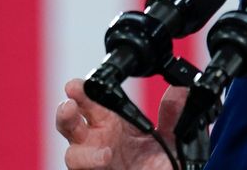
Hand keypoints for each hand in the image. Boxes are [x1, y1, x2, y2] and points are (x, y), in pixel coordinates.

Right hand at [55, 78, 186, 169]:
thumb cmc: (158, 164)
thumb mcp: (169, 136)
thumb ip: (172, 114)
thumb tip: (180, 90)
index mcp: (110, 123)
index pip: (91, 103)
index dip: (82, 92)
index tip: (78, 84)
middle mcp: (97, 142)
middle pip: (71, 124)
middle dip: (66, 112)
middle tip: (70, 103)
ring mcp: (94, 162)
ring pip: (73, 153)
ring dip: (78, 149)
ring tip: (93, 144)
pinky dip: (90, 163)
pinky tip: (105, 156)